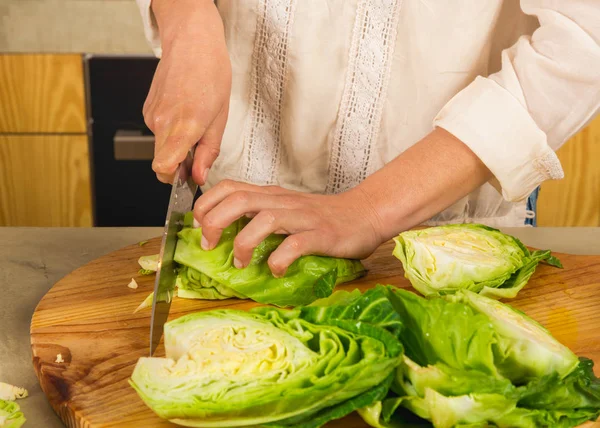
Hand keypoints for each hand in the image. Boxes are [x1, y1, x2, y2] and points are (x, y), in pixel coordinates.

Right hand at [143, 0, 230, 184]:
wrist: (192, 42)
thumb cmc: (211, 73)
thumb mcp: (220, 118)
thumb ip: (208, 151)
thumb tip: (200, 176)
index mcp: (185, 126)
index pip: (163, 166)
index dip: (173, 178)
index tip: (187, 177)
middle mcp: (162, 122)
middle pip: (162, 162)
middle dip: (178, 166)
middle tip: (199, 153)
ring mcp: (152, 116)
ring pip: (161, 147)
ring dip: (176, 146)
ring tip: (195, 124)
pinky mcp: (147, 110)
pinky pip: (158, 132)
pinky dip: (170, 131)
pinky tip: (184, 113)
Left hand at [192, 181, 384, 276]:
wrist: (365, 213)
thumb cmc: (324, 217)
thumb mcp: (287, 209)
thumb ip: (262, 215)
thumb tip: (228, 235)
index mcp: (272, 195)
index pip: (230, 187)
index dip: (207, 204)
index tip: (198, 226)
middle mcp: (283, 202)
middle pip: (239, 199)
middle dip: (215, 222)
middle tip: (209, 246)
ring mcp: (303, 217)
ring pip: (264, 220)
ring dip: (244, 243)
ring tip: (240, 264)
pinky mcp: (321, 234)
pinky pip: (296, 244)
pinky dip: (279, 259)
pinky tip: (275, 270)